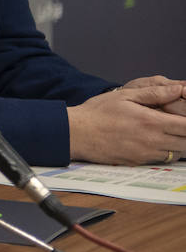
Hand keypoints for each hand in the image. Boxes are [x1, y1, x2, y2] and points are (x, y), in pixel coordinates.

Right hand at [69, 83, 185, 164]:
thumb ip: (154, 93)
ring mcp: (144, 154)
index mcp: (151, 122)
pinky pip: (160, 159)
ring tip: (171, 132)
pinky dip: (165, 151)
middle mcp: (151, 141)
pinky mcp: (137, 162)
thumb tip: (178, 89)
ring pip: (176, 153)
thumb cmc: (97, 112)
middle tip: (180, 125)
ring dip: (179, 144)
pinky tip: (156, 141)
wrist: (75, 133)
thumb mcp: (124, 95)